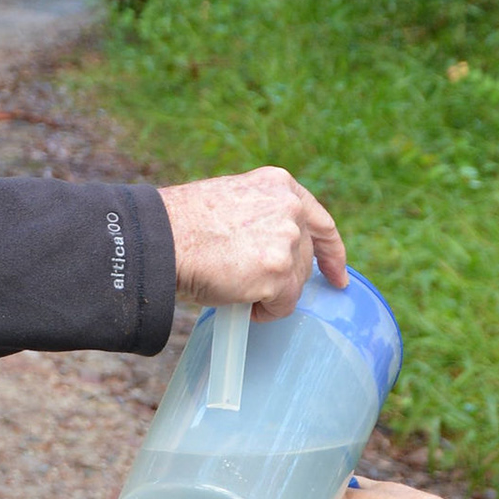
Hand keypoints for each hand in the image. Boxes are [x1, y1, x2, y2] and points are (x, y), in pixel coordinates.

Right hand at [160, 167, 346, 317]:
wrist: (161, 239)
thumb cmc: (184, 225)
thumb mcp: (235, 202)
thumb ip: (264, 217)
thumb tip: (276, 250)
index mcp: (280, 186)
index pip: (321, 222)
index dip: (332, 253)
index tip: (337, 276)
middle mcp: (290, 209)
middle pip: (304, 259)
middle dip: (284, 278)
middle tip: (252, 286)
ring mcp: (287, 241)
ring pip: (294, 284)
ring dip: (269, 294)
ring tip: (234, 286)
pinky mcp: (278, 273)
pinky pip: (282, 306)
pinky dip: (264, 312)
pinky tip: (240, 302)